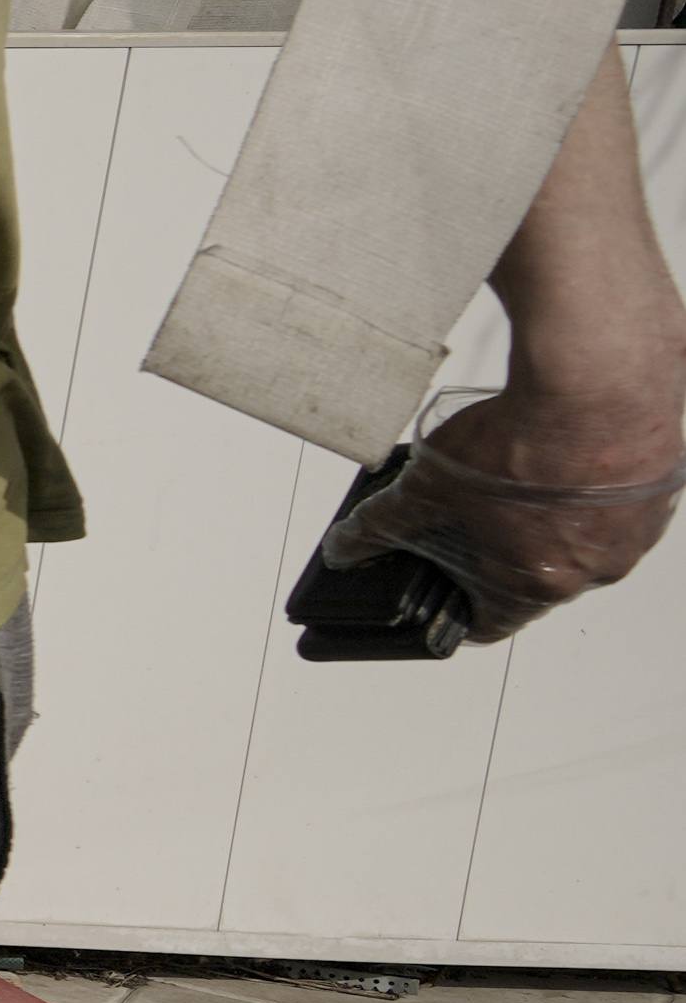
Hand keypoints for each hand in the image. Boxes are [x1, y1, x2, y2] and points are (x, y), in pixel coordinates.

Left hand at [317, 392, 683, 643]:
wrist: (599, 378)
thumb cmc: (527, 437)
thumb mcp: (428, 485)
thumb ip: (383, 523)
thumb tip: (346, 546)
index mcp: (541, 582)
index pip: (492, 624)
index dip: (458, 611)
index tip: (444, 598)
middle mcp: (598, 567)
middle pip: (537, 577)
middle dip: (501, 551)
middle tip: (476, 516)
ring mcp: (636, 529)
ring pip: (582, 538)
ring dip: (549, 518)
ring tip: (519, 477)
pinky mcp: (660, 489)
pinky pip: (618, 503)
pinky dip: (590, 488)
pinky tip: (563, 456)